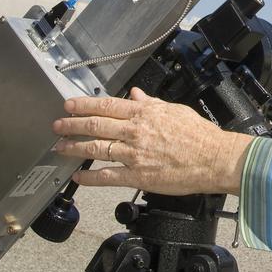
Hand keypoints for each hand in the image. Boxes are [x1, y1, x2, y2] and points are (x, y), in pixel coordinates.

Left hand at [52, 88, 253, 195]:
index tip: (68, 105)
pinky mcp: (138, 176)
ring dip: (74, 148)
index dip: (83, 105)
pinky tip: (78, 176)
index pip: (106, 105)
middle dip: (71, 125)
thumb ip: (151, 103)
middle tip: (56, 126)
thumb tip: (135, 94)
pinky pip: (108, 176)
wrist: (214, 159)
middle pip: (95, 126)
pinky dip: (90, 176)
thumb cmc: (199, 136)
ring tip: (60, 148)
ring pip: (96, 149)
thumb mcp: (174, 110)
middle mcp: (136, 132)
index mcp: (144, 114)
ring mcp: (135, 155)